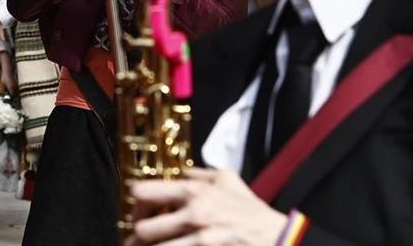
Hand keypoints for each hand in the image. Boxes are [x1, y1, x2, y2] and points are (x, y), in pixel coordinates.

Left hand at [126, 167, 288, 244]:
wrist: (276, 236)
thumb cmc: (251, 211)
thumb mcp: (228, 179)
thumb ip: (200, 174)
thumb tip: (179, 173)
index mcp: (195, 191)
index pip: (144, 192)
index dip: (136, 204)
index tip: (138, 212)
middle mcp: (194, 215)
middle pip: (143, 229)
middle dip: (138, 237)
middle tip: (139, 239)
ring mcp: (200, 239)